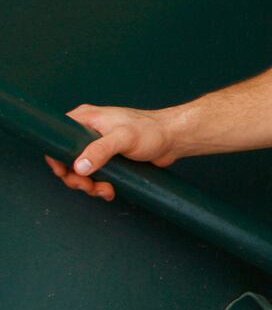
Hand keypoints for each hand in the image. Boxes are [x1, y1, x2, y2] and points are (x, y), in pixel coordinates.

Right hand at [44, 103, 181, 201]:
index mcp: (86, 119)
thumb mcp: (123, 138)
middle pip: (67, 159)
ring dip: (89, 185)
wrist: (174, 139)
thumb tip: (80, 167)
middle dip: (76, 178)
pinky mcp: (109, 158)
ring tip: (104, 190)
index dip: (57, 159)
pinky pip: (96, 175)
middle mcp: (89, 131)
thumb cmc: (152, 131)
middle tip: (89, 186)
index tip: (67, 173)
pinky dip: (99, 185)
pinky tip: (110, 190)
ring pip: (81, 171)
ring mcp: (98, 146)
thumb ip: (100, 150)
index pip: (57, 138)